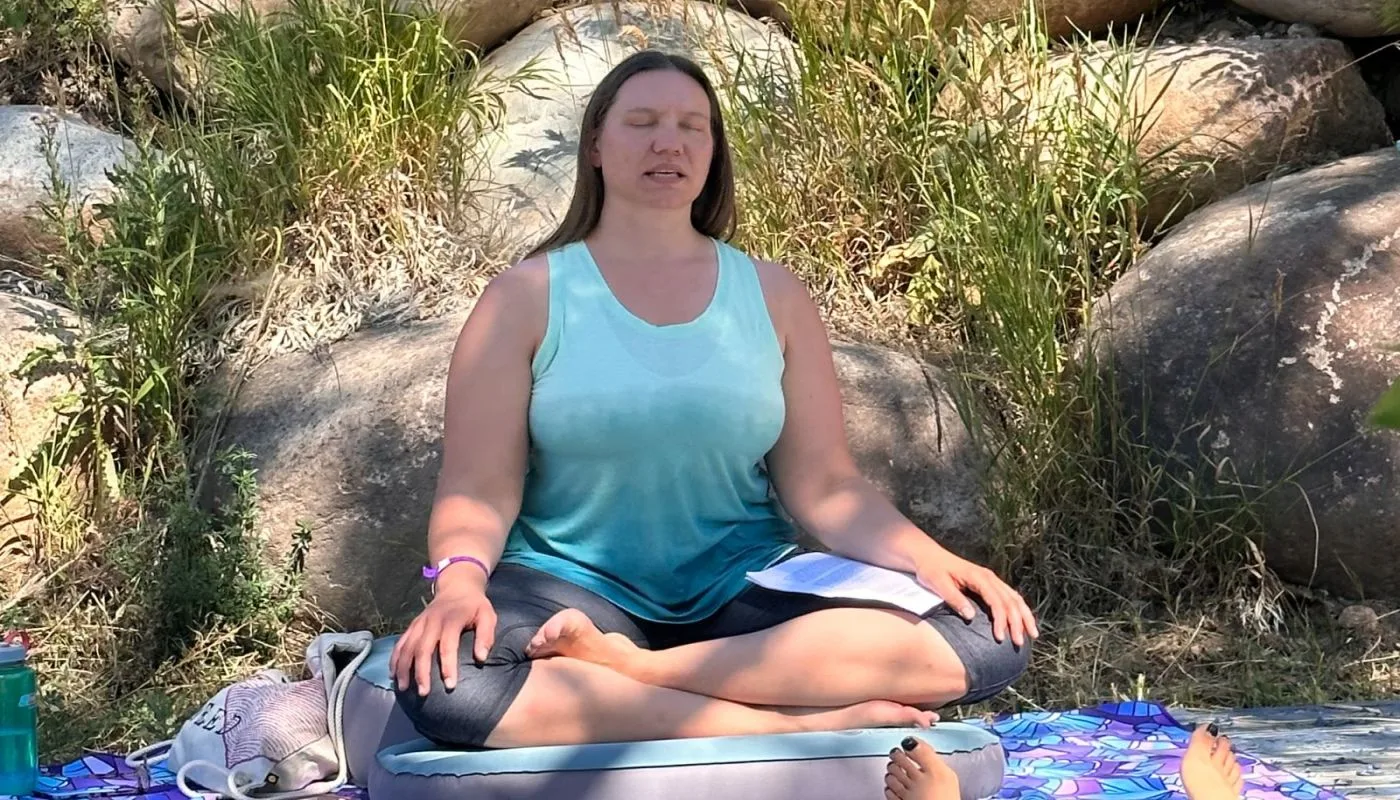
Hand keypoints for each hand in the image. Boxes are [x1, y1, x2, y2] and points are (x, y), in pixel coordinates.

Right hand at [389, 582, 496, 695]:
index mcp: (451, 619)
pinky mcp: (412, 625)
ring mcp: (420, 623)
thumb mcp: (487, 615)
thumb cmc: (474, 606)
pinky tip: (393, 675)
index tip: (450, 685)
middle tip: (423, 693)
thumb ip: (486, 635)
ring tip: (403, 688)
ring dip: (404, 668)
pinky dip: (395, 659)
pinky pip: (400, 643)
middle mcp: (432, 621)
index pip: (447, 645)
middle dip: (421, 672)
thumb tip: (481, 657)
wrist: (457, 587)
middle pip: (423, 649)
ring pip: (407, 647)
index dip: (448, 666)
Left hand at [915, 549, 1038, 646]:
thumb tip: (971, 616)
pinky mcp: (989, 582)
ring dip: (1024, 616)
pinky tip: (1024, 620)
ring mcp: (991, 579)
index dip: (1000, 620)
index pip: (996, 601)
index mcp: (978, 577)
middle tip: (1019, 643)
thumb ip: (955, 599)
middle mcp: (989, 577)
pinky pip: (1010, 596)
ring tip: (1032, 634)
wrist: (928, 556)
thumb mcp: (939, 584)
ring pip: (1015, 598)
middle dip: (1017, 622)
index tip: (1000, 638)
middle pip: (1010, 601)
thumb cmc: (931, 570)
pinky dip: (1019, 608)